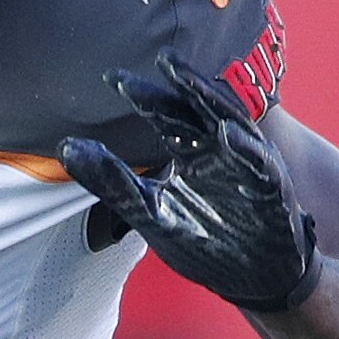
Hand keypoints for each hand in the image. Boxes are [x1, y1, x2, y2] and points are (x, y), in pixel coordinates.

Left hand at [60, 65, 322, 313]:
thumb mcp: (150, 212)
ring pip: (234, 125)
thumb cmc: (207, 241)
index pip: (167, 114)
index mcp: (193, 151)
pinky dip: (246, 150)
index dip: (143, 96)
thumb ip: (113, 182)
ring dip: (213, 103)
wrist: (254, 281)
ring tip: (190, 83)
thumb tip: (65, 148)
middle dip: (184, 83)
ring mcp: (250, 168)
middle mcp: (223, 150)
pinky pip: (261, 167)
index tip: (112, 78)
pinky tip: (227, 134)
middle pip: (202, 108)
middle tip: (163, 58)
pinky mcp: (273, 193)